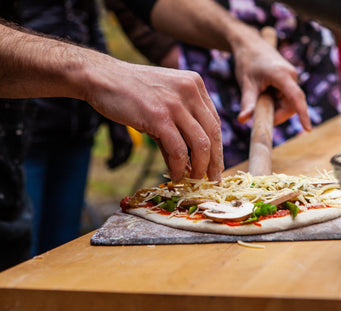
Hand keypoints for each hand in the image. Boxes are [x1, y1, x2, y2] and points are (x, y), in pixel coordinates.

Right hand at [82, 55, 222, 182]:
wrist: (101, 78)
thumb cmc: (131, 91)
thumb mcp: (163, 102)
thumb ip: (178, 128)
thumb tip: (187, 162)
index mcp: (195, 84)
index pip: (215, 122)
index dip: (218, 147)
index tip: (216, 164)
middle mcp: (190, 91)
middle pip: (213, 134)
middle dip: (215, 161)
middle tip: (213, 179)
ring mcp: (176, 104)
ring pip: (201, 144)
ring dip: (200, 168)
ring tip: (194, 180)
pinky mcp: (160, 117)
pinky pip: (178, 150)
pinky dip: (179, 168)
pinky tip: (176, 176)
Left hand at [232, 27, 311, 130]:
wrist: (250, 44)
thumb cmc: (247, 61)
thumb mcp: (246, 84)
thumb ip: (247, 103)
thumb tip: (243, 120)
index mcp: (282, 75)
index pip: (296, 98)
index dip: (303, 114)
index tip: (308, 129)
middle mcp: (291, 76)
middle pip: (291, 105)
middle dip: (277, 114)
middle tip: (258, 114)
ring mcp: (291, 78)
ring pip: (288, 103)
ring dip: (274, 108)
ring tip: (259, 96)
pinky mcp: (288, 80)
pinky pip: (285, 98)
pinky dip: (274, 102)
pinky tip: (263, 93)